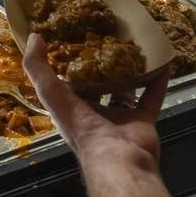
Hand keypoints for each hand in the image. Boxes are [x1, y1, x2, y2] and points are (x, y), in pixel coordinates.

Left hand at [21, 35, 168, 169]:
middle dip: (102, 65)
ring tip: (133, 47)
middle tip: (108, 38)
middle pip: (98, 84)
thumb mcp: (51, 94)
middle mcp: (95, 114)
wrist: (119, 160)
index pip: (67, 82)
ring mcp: (121, 118)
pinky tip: (162, 62)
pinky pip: (152, 96)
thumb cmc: (81, 127)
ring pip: (126, 89)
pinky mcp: (143, 120)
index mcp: (71, 109)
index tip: (74, 37)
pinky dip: (158, 80)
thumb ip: (38, 67)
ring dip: (130, 71)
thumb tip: (33, 37)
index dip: (69, 62)